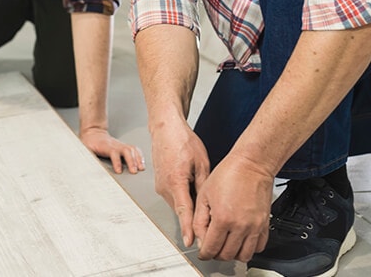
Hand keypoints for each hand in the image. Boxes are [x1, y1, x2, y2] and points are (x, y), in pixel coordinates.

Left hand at [80, 127, 145, 173]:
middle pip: (126, 151)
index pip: (113, 153)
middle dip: (131, 161)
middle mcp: (115, 145)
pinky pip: (134, 149)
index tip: (119, 171)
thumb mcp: (86, 150)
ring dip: (137, 159)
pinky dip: (139, 155)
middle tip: (134, 172)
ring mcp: (120, 144)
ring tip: (141, 168)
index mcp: (105, 146)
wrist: (93, 133)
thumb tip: (87, 169)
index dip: (116, 162)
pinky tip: (141, 162)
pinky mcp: (123, 146)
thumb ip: (88, 158)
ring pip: (132, 149)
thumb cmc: (89, 143)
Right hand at [150, 121, 210, 247]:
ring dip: (190, 207)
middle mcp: (164, 186)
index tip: (191, 242)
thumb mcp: (201, 163)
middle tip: (210, 227)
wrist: (166, 128)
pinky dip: (185, 198)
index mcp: (175, 181)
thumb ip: (204, 186)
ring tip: (204, 201)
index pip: (184, 211)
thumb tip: (210, 204)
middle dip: (194, 220)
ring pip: (179, 204)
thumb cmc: (182, 141)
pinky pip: (175, 196)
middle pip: (182, 210)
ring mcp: (161, 186)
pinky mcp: (161, 183)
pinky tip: (193, 191)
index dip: (188, 228)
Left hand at [191, 154, 272, 261]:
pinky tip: (241, 240)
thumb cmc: (229, 173)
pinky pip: (259, 247)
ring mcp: (255, 226)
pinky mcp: (264, 224)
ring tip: (227, 244)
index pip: (211, 249)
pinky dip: (250, 248)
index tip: (203, 252)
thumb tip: (199, 239)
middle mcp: (240, 226)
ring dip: (233, 254)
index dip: (204, 253)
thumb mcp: (204, 195)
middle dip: (216, 254)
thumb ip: (199, 221)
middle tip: (213, 247)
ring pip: (244, 255)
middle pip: (227, 255)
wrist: (252, 164)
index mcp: (223, 218)